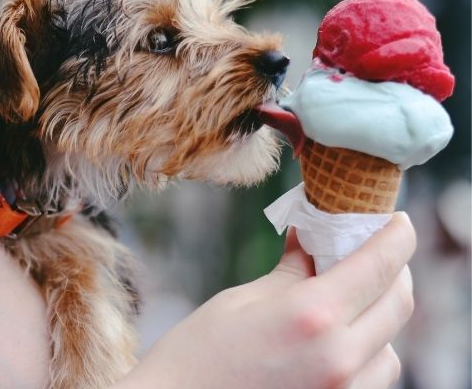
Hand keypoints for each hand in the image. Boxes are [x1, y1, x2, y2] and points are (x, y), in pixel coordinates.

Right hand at [115, 214, 414, 388]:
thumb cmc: (196, 355)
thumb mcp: (241, 301)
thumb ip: (291, 271)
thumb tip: (311, 239)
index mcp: (311, 316)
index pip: (380, 266)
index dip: (396, 236)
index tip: (396, 221)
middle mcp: (339, 358)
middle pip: (397, 304)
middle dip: (392, 271)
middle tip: (370, 252)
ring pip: (391, 347)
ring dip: (379, 315)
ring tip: (348, 299)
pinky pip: (373, 377)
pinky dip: (367, 351)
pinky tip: (336, 338)